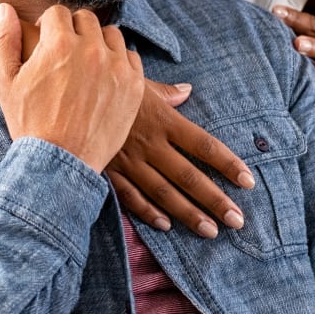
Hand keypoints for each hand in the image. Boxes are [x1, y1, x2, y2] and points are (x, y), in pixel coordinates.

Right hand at [0, 3, 144, 172]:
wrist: (59, 162)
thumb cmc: (28, 123)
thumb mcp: (5, 81)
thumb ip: (5, 40)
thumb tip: (5, 8)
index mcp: (59, 43)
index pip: (58, 12)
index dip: (49, 25)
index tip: (47, 41)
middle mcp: (91, 49)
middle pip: (86, 19)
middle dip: (74, 31)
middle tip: (66, 54)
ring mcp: (116, 66)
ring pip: (111, 35)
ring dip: (98, 43)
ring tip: (86, 64)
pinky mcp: (134, 85)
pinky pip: (130, 57)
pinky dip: (118, 62)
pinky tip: (104, 78)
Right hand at [108, 79, 255, 238]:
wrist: (66, 93)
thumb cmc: (106, 83)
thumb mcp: (138, 82)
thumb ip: (166, 92)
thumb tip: (187, 90)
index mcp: (163, 119)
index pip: (203, 145)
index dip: (227, 163)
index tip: (248, 181)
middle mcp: (150, 144)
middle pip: (189, 176)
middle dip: (215, 200)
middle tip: (237, 220)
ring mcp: (129, 160)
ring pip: (164, 193)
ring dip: (188, 214)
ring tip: (211, 231)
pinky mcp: (109, 171)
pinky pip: (131, 197)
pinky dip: (148, 212)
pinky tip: (166, 225)